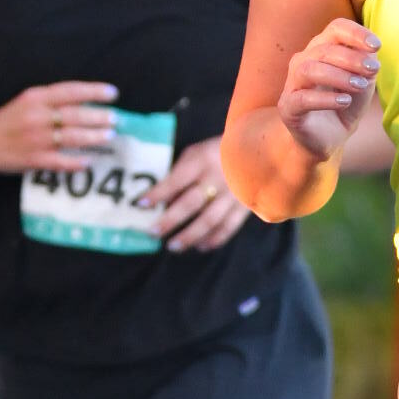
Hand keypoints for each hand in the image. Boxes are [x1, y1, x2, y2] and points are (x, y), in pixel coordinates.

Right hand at [0, 80, 117, 173]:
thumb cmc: (8, 121)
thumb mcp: (26, 102)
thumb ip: (52, 100)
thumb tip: (87, 102)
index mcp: (35, 98)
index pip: (70, 91)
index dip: (94, 91)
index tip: (112, 93)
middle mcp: (36, 116)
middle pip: (74, 115)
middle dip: (98, 116)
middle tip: (115, 118)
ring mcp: (36, 139)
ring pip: (71, 137)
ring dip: (93, 137)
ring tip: (109, 136)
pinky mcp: (34, 159)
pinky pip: (60, 161)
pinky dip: (76, 162)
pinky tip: (89, 161)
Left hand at [147, 135, 249, 251]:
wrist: (257, 151)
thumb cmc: (217, 152)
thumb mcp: (196, 154)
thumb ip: (181, 174)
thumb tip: (164, 201)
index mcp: (201, 162)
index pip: (175, 180)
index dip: (158, 193)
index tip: (140, 204)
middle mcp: (216, 179)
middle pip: (190, 204)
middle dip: (169, 220)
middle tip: (153, 233)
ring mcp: (232, 195)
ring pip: (209, 220)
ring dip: (190, 236)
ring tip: (173, 246)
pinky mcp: (244, 206)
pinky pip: (228, 227)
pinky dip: (214, 239)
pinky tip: (200, 246)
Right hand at [278, 19, 379, 159]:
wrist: (328, 138)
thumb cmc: (344, 103)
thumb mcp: (363, 82)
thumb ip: (367, 64)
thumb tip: (372, 53)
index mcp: (322, 48)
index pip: (336, 29)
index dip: (356, 33)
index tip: (377, 46)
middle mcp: (304, 60)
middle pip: (325, 49)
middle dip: (352, 59)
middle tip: (374, 71)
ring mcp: (293, 83)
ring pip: (309, 69)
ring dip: (339, 76)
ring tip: (360, 86)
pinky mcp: (288, 106)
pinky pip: (302, 98)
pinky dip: (325, 99)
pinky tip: (344, 101)